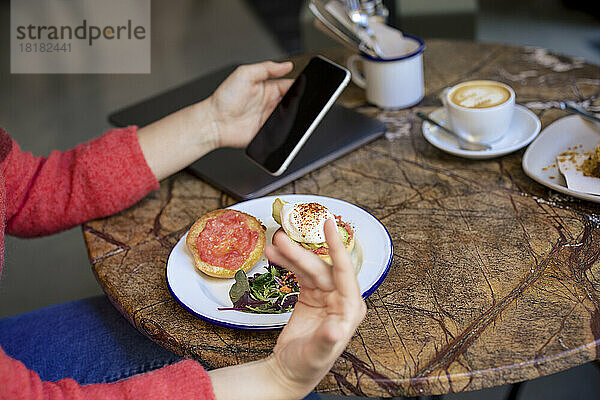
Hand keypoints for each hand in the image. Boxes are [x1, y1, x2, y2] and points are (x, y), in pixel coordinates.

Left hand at [208, 61, 293, 147]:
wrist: (214, 121)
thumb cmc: (224, 98)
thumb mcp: (244, 74)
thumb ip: (267, 68)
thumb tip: (286, 65)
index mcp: (267, 88)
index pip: (289, 85)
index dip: (298, 85)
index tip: (304, 84)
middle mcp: (269, 104)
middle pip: (292, 101)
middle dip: (297, 101)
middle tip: (296, 100)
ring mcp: (269, 119)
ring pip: (289, 117)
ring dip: (292, 115)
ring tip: (286, 112)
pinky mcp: (267, 133)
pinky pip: (282, 131)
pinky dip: (286, 129)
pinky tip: (282, 123)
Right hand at [264, 219, 366, 397]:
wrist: (290, 372)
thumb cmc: (307, 365)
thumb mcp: (316, 355)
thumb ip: (326, 341)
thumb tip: (336, 330)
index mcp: (349, 309)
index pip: (345, 271)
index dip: (336, 246)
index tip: (328, 223)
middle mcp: (341, 298)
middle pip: (320, 267)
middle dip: (300, 252)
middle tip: (279, 238)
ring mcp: (326, 295)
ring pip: (309, 267)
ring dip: (291, 255)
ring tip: (272, 245)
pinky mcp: (312, 294)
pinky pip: (300, 273)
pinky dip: (287, 264)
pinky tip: (274, 256)